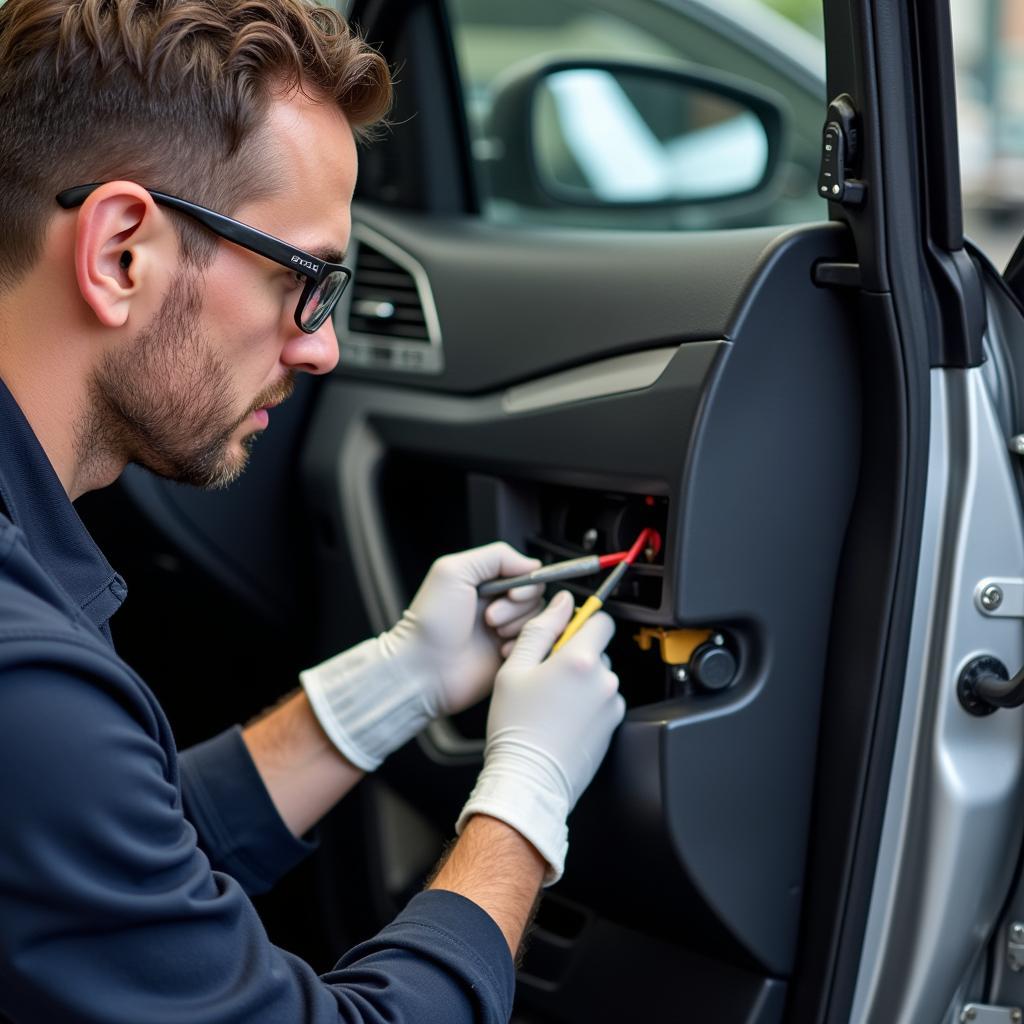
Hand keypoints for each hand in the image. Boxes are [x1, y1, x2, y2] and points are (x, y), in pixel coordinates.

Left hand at [381, 542, 545, 716]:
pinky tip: (500, 651)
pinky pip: (534, 646)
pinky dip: (522, 646)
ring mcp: (503, 631)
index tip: (511, 594)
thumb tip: (530, 563)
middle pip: (535, 597)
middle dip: (517, 607)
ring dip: (517, 626)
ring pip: (537, 621)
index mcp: (484, 583)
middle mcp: (496, 605)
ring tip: (492, 634)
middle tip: (490, 618)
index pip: (524, 574)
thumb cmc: (430, 622)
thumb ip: (495, 556)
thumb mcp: (454, 571)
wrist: (423, 669)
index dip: (524, 584)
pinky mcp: (508, 656)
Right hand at [455, 590, 625, 883]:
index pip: (602, 618)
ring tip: (552, 700)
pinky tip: (562, 716)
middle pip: (598, 648)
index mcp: (580, 660)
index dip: (584, 620)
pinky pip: (602, 700)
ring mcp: (611, 705)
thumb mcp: (514, 669)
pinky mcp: (612, 726)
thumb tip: (561, 603)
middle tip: (546, 673)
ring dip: (582, 680)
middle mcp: (603, 680)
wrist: (528, 780)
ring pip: (599, 676)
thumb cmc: (516, 728)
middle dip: (576, 654)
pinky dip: (586, 703)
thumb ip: (540, 629)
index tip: (568, 631)